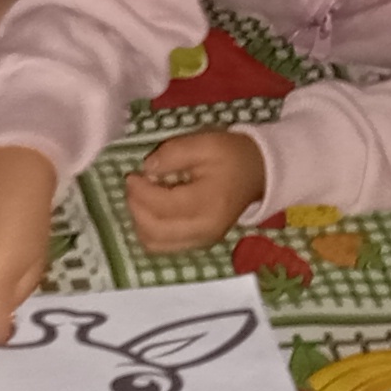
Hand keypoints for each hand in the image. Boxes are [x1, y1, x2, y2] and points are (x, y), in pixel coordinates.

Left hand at [123, 128, 269, 255]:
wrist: (257, 172)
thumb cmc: (231, 156)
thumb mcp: (204, 143)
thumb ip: (172, 153)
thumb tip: (146, 170)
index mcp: (208, 204)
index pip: (162, 207)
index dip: (140, 192)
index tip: (133, 175)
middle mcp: (205, 230)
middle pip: (154, 231)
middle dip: (136, 207)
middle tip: (134, 186)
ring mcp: (202, 241)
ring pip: (155, 244)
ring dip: (140, 222)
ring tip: (143, 198)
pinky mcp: (198, 244)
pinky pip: (163, 247)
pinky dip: (150, 231)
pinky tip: (151, 210)